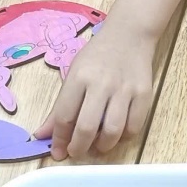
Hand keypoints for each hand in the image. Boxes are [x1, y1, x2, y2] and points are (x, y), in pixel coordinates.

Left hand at [35, 23, 155, 159]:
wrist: (130, 35)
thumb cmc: (97, 56)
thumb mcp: (73, 74)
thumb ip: (59, 107)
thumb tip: (42, 135)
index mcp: (80, 77)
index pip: (65, 116)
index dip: (59, 139)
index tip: (57, 152)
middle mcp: (102, 84)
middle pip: (87, 128)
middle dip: (78, 148)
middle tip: (76, 152)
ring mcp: (125, 89)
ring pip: (112, 131)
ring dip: (102, 146)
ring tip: (97, 145)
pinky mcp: (144, 94)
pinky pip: (134, 127)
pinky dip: (123, 137)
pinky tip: (117, 134)